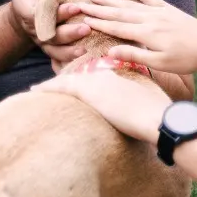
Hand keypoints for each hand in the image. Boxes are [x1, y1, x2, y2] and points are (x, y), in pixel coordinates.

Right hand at [10, 0, 139, 66]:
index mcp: (33, 11)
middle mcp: (40, 30)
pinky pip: (61, 59)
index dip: (60, 12)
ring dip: (73, 49)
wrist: (24, 14)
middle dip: (70, 33)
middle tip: (87, 27)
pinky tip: (86, 56)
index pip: (46, 14)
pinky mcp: (54, 50)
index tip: (76, 7)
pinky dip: (72, 59)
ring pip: (59, 50)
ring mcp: (47, 43)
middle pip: (54, 35)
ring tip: (88, 44)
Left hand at [34, 69, 170, 143]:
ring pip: (68, 81)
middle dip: (64, 83)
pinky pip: (62, 87)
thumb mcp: (149, 105)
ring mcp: (99, 81)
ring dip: (53, 86)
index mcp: (122, 77)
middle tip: (47, 87)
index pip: (94, 79)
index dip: (81, 82)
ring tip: (38, 90)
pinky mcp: (91, 91)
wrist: (161, 120)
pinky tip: (34, 91)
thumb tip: (139, 114)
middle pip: (79, 79)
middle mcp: (108, 75)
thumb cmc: (161, 118)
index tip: (70, 87)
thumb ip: (138, 103)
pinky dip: (47, 87)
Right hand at [63, 0, 196, 75]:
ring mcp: (158, 11)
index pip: (116, 28)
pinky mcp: (167, 8)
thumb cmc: (187, 59)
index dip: (97, 23)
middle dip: (97, 8)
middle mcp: (150, 19)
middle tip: (78, 3)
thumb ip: (134, 55)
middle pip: (118, 13)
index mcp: (146, 34)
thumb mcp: (160, 63)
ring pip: (129, 3)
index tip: (80, 19)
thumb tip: (109, 52)